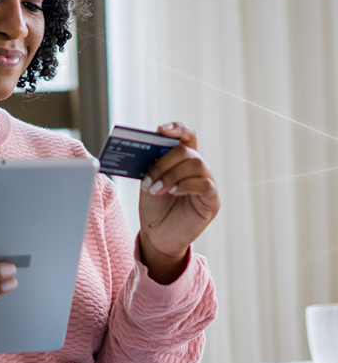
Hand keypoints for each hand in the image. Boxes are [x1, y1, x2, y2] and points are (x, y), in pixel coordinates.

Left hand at [138, 122, 219, 283]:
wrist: (158, 235)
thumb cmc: (155, 206)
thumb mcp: (149, 181)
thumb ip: (152, 165)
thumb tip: (149, 149)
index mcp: (182, 159)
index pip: (187, 135)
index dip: (177, 128)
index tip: (161, 129)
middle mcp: (198, 167)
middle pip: (187, 151)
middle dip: (164, 163)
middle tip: (148, 179)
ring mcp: (208, 183)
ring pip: (195, 165)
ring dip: (171, 175)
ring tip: (155, 189)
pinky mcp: (213, 201)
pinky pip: (205, 185)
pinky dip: (185, 185)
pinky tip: (172, 191)